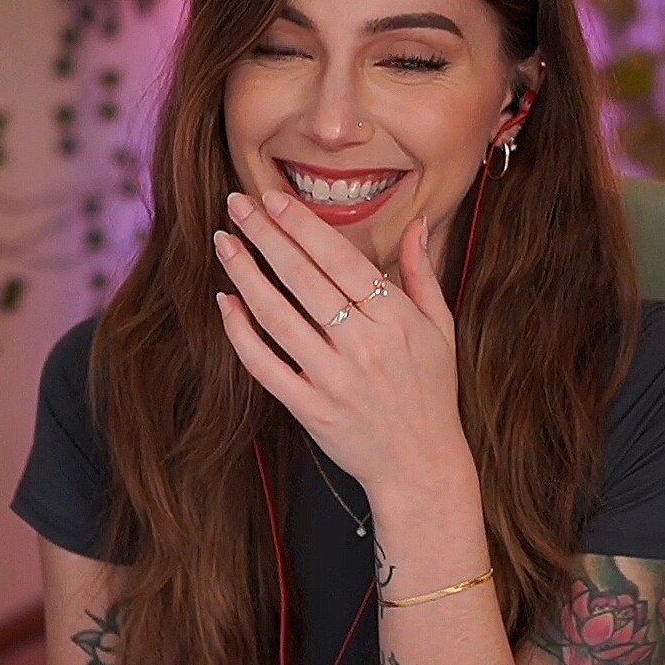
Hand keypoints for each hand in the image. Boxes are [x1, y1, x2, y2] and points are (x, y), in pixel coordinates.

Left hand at [214, 188, 470, 498]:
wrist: (421, 466)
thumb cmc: (432, 392)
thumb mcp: (440, 328)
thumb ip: (421, 274)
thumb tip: (416, 224)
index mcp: (394, 319)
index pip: (339, 259)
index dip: (302, 226)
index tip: (273, 199)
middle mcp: (362, 346)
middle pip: (302, 279)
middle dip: (265, 235)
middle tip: (236, 204)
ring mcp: (332, 379)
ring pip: (277, 317)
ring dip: (245, 274)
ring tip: (224, 242)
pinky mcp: (309, 409)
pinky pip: (265, 366)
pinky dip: (240, 333)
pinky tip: (226, 302)